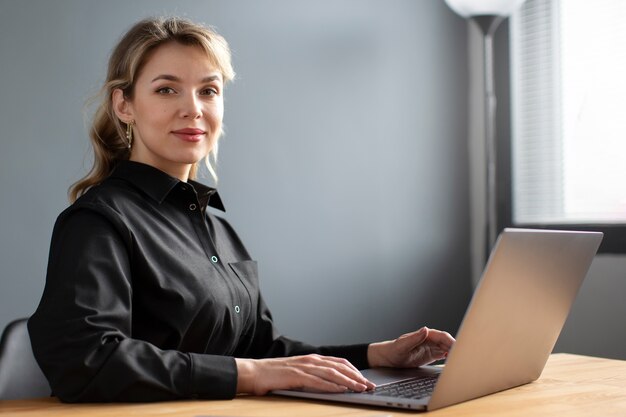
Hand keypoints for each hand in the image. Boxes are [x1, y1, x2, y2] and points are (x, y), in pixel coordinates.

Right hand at [235, 354, 375, 394]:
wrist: (254, 372)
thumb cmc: (274, 375)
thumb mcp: (298, 373)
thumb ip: (313, 376)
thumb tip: (329, 384)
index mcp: (312, 358)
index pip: (339, 362)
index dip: (354, 371)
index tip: (365, 379)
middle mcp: (310, 360)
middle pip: (339, 366)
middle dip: (356, 376)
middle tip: (369, 385)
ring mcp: (304, 367)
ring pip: (332, 373)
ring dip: (348, 381)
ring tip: (360, 388)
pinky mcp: (296, 376)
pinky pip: (317, 381)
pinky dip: (331, 386)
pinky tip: (340, 390)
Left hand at [367, 327, 454, 367]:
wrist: (388, 358)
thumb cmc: (393, 350)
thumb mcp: (402, 345)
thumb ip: (414, 338)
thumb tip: (426, 329)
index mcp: (424, 335)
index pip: (442, 336)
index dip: (451, 341)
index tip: (458, 348)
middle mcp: (429, 340)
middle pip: (447, 342)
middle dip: (456, 347)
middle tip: (464, 356)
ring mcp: (430, 347)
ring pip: (447, 348)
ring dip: (454, 352)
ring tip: (461, 360)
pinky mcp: (430, 355)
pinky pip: (443, 354)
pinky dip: (450, 357)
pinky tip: (453, 362)